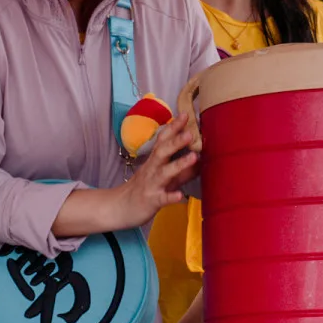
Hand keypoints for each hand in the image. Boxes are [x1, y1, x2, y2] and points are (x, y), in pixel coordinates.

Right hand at [118, 111, 198, 228]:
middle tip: (191, 133)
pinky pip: (162, 198)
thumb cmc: (146, 189)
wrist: (120, 207)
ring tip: (194, 157)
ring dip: (179, 164)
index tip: (185, 114)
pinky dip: (171, 196)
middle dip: (176, 141)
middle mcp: (152, 169)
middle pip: (162, 152)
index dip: (173, 127)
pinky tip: (180, 195)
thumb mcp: (164, 177)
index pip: (163, 140)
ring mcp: (152, 184)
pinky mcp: (151, 201)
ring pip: (164, 173)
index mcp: (155, 161)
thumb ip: (183, 169)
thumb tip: (202, 159)